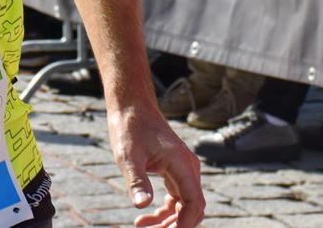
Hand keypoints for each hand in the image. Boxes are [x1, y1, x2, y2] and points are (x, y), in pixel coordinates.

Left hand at [106, 105, 203, 227]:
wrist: (131, 107)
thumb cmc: (129, 128)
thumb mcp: (128, 156)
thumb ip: (137, 181)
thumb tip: (142, 205)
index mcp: (181, 163)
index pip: (194, 202)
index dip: (185, 224)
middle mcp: (188, 167)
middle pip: (192, 207)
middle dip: (175, 225)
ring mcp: (183, 168)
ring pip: (184, 205)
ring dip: (168, 220)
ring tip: (142, 226)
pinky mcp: (175, 169)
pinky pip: (177, 197)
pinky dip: (165, 210)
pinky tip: (145, 217)